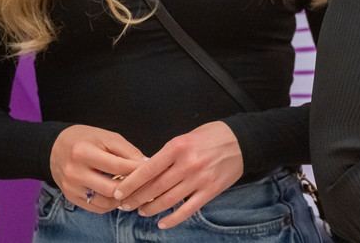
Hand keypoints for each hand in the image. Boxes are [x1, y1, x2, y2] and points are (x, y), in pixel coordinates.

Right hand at [49, 125, 146, 212]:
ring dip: (123, 198)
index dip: (138, 169)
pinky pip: (96, 207)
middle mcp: (74, 172)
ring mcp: (71, 187)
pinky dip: (112, 204)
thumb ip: (127, 151)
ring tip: (134, 189)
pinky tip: (119, 195)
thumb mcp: (107, 137)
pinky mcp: (71, 197)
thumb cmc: (86, 139)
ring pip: (105, 202)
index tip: (151, 170)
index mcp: (83, 152)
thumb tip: (147, 165)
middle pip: (112, 188)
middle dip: (132, 187)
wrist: (55, 147)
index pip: (117, 166)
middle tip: (145, 184)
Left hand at [113, 121, 243, 228]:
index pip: (147, 169)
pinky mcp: (211, 190)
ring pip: (168, 200)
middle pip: (154, 188)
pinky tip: (162, 223)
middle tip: (125, 205)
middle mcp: (187, 164)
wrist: (242, 140)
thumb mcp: (186, 137)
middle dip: (136, 199)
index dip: (129, 183)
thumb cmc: (211, 136)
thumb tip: (146, 172)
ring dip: (151, 209)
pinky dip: (173, 219)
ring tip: (142, 211)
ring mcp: (199, 179)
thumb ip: (168, 155)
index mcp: (178, 147)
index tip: (117, 192)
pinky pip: (188, 210)